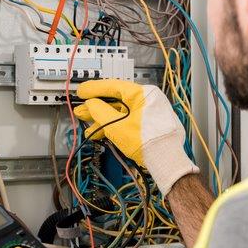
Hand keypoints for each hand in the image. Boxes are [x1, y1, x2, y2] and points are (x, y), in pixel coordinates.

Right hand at [74, 79, 198, 194]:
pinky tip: (101, 133)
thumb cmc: (147, 142)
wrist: (166, 161)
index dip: (94, 89)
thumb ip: (99, 111)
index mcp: (143, 93)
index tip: (82, 91)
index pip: (113, 86)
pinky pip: (128, 121)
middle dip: (96, 108)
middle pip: (116, 101)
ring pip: (121, 113)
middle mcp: (148, 100)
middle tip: (81, 112)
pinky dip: (115, 126)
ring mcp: (150, 113)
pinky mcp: (150, 125)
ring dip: (103, 120)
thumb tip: (90, 104)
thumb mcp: (116, 125)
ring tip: (88, 127)